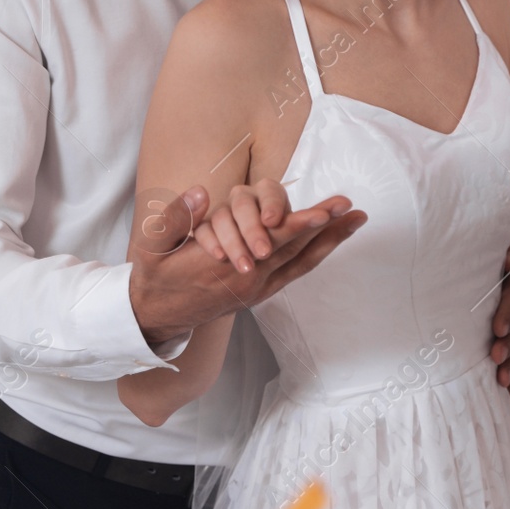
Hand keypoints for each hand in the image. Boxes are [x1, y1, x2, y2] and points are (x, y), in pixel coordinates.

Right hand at [130, 186, 366, 345]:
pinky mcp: (260, 292)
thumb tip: (201, 192)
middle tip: (354, 209)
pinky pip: (295, 271)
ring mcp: (258, 289)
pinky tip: (332, 239)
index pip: (270, 243)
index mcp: (226, 267)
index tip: (325, 213)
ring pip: (301, 262)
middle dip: (327, 228)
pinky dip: (316, 253)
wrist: (156, 316)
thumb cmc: (156, 276)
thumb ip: (177, 218)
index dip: (299, 226)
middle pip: (296, 250)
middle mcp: (250, 281)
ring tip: (355, 220)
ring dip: (330, 241)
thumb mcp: (154, 247)